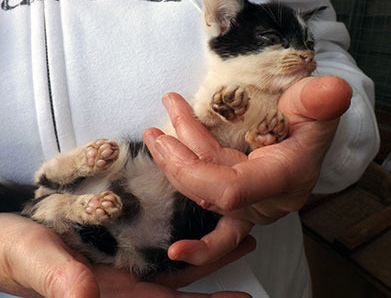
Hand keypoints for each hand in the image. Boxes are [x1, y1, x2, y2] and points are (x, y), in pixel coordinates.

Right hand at [0, 213, 254, 297]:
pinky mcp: (119, 241)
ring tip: (235, 233)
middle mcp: (125, 278)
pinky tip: (195, 218)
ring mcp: (124, 260)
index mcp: (113, 290)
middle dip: (217, 270)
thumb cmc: (14, 253)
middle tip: (248, 246)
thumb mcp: (35, 260)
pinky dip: (181, 232)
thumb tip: (82, 293)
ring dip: (206, 248)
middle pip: (181, 282)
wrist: (7, 238)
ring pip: (175, 258)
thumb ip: (57, 278)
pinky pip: (157, 239)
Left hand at [143, 76, 351, 264]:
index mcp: (284, 179)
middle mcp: (266, 202)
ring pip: (204, 193)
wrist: (307, 131)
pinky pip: (217, 224)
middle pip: (210, 193)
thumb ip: (322, 99)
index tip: (166, 140)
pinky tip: (175, 230)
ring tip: (155, 139)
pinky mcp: (241, 205)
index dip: (194, 173)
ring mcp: (252, 207)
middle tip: (156, 134)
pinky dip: (195, 220)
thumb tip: (332, 90)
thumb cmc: (311, 116)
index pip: (232, 190)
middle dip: (177, 163)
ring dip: (176, 166)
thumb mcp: (317, 102)